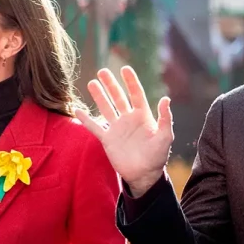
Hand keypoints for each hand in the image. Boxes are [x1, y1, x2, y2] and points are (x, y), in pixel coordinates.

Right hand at [75, 67, 172, 197]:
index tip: (125, 69)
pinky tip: (77, 110)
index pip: (136, 94)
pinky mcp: (108, 139)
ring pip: (106, 108)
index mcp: (143, 116)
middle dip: (111, 84)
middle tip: (103, 71)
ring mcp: (117, 128)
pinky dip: (86, 119)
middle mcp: (128, 119)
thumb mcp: (165, 137)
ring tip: (91, 83)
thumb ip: (165, 118)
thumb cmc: (157, 156)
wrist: (144, 174)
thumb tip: (166, 99)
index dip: (131, 81)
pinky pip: (95, 127)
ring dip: (99, 96)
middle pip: (118, 97)